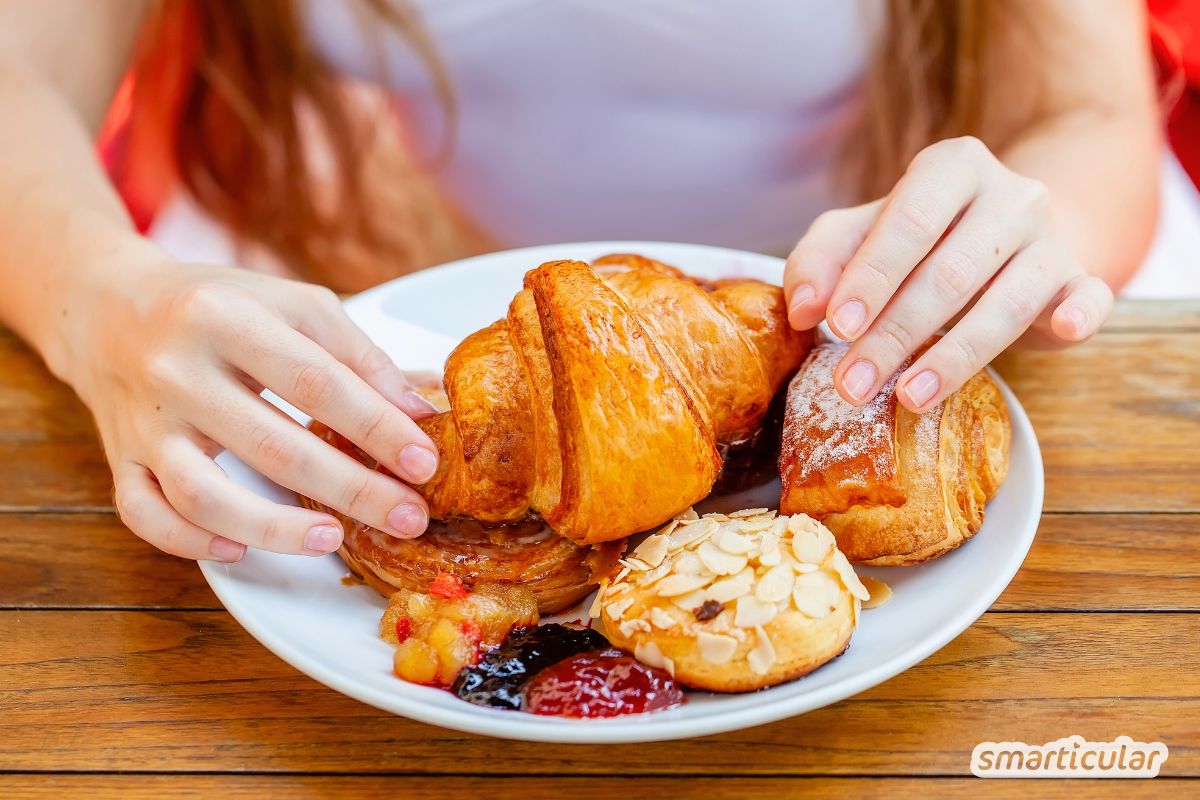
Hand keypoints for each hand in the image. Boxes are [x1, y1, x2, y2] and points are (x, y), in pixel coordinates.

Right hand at [63, 258, 440, 561]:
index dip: (377, 426)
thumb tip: (420, 410)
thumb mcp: (291, 304)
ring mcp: (144, 422)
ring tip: (334, 538)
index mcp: (226, 318)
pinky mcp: (120, 458)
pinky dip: (191, 541)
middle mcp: (177, 370)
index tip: (424, 461)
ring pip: (204, 495)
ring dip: (275, 528)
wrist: (107, 306)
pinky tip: (241, 549)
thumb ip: (357, 354)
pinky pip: (145, 515)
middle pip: (273, 446)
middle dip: (353, 489)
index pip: (316, 381)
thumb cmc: (218, 305)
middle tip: (409, 517)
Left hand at [784, 136, 1112, 411]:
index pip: (910, 222)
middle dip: (895, 334)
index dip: (872, 278)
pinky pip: (1090, 296)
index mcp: (950, 167)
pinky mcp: (1080, 279)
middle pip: (949, 272)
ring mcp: (1050, 238)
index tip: (836, 326)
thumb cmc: (917, 239)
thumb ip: (820, 262)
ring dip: (954, 356)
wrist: (1004, 235)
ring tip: (908, 397)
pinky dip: (1079, 313)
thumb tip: (800, 310)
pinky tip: (1062, 329)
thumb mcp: (859, 235)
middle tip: (853, 384)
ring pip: (1006, 301)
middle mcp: (1009, 195)